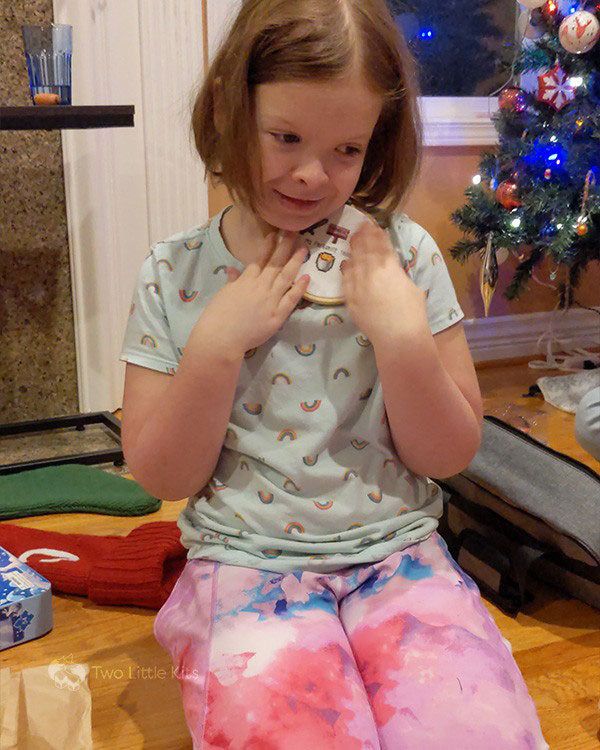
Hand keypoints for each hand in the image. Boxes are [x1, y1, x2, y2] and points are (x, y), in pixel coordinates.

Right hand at [196, 230, 309, 357]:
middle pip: (275, 263)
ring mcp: (270, 300)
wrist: (221, 337)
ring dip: (295, 261)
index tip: (274, 234)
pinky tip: (307, 277)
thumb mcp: (223, 294)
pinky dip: (299, 288)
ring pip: (285, 277)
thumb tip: (232, 269)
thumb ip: (232, 281)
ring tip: (304, 249)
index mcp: (245, 281)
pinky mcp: (277, 315)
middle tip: (294, 232)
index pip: (259, 259)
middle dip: (285, 246)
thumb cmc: (217, 317)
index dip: (268, 246)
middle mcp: (260, 286)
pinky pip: (291, 299)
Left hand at [340, 222, 428, 346]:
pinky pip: (346, 280)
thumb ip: (400, 275)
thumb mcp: (412, 288)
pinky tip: (345, 263)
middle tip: (360, 226)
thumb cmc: (413, 314)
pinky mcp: (350, 299)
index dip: (377, 234)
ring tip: (352, 239)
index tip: (374, 225)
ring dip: (353, 249)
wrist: (398, 337)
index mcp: (390, 268)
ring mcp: (358, 286)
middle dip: (363, 236)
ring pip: (353, 262)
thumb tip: (393, 269)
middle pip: (365, 250)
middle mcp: (371, 273)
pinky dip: (346, 269)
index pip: (381, 246)